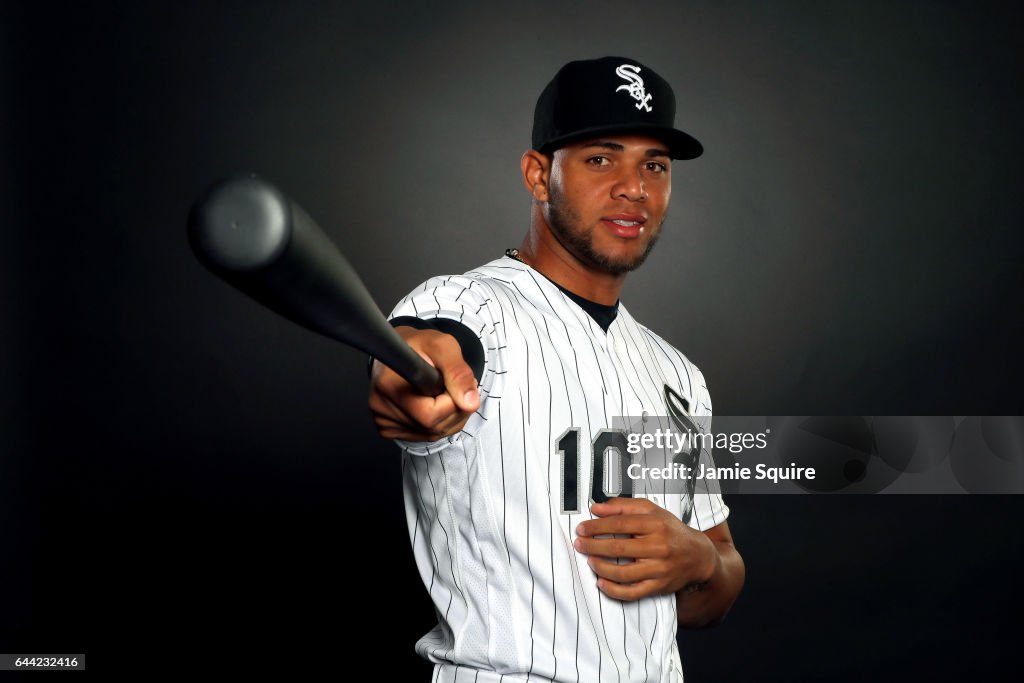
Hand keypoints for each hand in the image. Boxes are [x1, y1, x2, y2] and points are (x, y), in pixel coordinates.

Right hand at [369, 326, 479, 440]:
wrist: (402, 350)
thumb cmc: (420, 346)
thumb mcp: (444, 347)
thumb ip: (458, 373)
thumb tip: (470, 403)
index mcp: (388, 384)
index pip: (429, 414)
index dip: (450, 401)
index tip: (450, 383)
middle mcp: (380, 405)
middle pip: (433, 427)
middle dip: (454, 409)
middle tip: (451, 386)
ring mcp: (382, 420)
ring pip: (433, 434)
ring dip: (449, 416)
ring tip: (442, 392)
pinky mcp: (388, 429)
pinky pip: (426, 436)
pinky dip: (439, 423)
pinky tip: (433, 403)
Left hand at [573, 497, 717, 600]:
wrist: (698, 556)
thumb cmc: (671, 531)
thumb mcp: (651, 511)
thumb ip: (623, 506)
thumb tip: (596, 508)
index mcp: (655, 524)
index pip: (620, 523)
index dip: (596, 526)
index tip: (582, 528)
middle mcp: (659, 546)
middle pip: (619, 547)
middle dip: (594, 546)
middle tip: (580, 544)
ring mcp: (659, 569)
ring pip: (624, 572)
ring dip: (601, 568)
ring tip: (590, 561)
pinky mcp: (659, 586)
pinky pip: (632, 593)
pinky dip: (614, 590)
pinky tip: (601, 583)